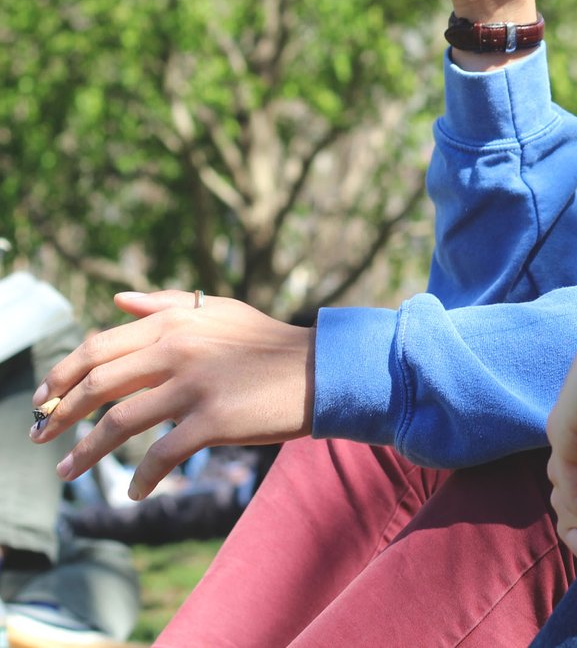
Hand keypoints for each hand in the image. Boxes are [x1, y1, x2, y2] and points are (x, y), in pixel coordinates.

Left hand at [30, 290, 314, 499]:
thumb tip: (117, 299)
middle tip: (40, 437)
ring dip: (86, 451)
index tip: (42, 400)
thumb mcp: (221, 312)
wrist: (323, 371)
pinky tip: (136, 490)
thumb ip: (167, 304)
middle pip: (99, 385)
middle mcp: (178, 349)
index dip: (62, 376)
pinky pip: (163, 454)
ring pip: (120, 423)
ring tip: (67, 471)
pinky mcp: (215, 420)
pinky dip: (142, 476)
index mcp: (175, 322)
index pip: (98, 348)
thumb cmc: (270, 343)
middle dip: (60, 415)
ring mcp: (195, 386)